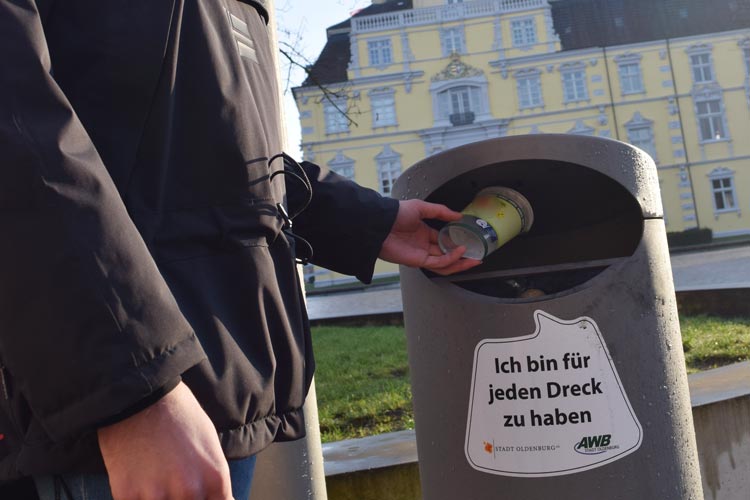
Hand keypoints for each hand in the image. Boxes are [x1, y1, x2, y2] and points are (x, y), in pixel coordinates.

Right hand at [98, 382, 233, 499]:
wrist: (142, 395)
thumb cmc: (180, 416)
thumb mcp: (210, 445)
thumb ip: (212, 481)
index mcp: (215, 478)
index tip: (198, 494)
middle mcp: (190, 491)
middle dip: (184, 499)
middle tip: (172, 479)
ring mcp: (158, 496)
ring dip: (159, 499)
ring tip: (155, 478)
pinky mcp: (127, 496)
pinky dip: (138, 498)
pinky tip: (138, 482)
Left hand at [379, 199, 482, 274]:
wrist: (380, 222)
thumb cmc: (395, 213)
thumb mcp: (421, 207)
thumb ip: (440, 211)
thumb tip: (458, 215)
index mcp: (422, 233)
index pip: (443, 241)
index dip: (456, 243)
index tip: (468, 241)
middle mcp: (422, 245)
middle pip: (446, 255)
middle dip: (462, 257)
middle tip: (476, 256)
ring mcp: (420, 254)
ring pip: (444, 264)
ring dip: (460, 263)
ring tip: (473, 260)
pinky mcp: (417, 261)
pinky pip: (437, 263)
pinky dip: (450, 259)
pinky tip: (459, 252)